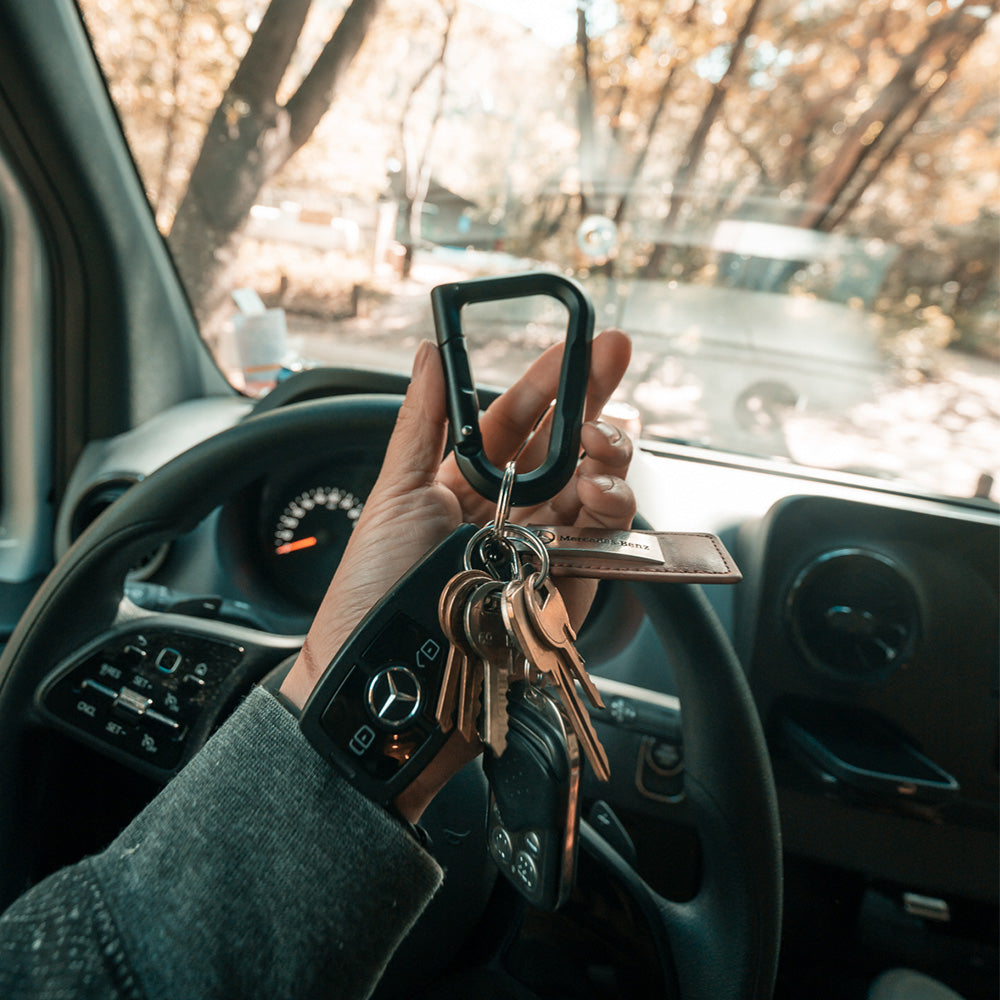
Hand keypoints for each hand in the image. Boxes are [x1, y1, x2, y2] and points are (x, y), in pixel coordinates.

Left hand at [281, 329, 635, 820]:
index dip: (552, 380)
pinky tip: (604, 494)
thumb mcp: (394, 494)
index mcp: (466, 483)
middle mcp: (510, 512)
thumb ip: (424, 421)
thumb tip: (431, 352)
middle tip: (612, 365)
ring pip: (598, 488)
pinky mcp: (568, 590)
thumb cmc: (372, 591)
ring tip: (601, 450)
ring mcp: (544, 549)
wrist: (388, 682)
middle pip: (568, 447)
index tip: (585, 343)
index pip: (519, 420)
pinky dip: (615, 511)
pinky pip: (607, 542)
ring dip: (609, 456)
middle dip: (596, 403)